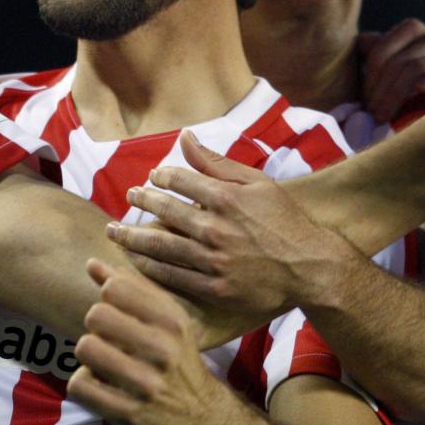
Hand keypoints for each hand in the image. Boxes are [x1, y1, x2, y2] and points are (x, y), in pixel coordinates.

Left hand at [67, 259, 236, 424]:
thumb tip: (91, 263)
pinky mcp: (128, 413)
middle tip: (108, 339)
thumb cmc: (178, 360)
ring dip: (89, 356)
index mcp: (172, 321)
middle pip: (96, 315)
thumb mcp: (168, 321)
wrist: (203, 417)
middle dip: (96, 327)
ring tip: (103, 362)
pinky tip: (100, 386)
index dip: (107, 298)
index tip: (117, 312)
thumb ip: (132, 288)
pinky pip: (80, 385)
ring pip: (85, 348)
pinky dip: (83, 385)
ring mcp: (145, 384)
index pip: (115, 288)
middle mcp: (162, 350)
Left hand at [107, 134, 357, 314]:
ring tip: (114, 231)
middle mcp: (215, 228)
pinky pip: (173, 276)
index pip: (179, 180)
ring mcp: (213, 260)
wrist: (310, 267)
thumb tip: (185, 136)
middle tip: (129, 198)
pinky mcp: (214, 288)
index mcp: (226, 198)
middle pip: (164, 211)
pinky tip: (135, 259)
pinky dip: (150, 266)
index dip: (161, 177)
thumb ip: (217, 162)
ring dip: (132, 237)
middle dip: (141, 202)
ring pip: (161, 246)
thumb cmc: (284, 220)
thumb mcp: (257, 182)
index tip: (154, 178)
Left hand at [356, 19, 424, 123]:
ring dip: (395, 95)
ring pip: (415, 68)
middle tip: (372, 112)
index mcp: (412, 31)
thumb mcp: (385, 68)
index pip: (382, 47)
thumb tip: (359, 41)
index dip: (370, 75)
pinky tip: (418, 92)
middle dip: (381, 89)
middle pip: (398, 60)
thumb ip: (371, 51)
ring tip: (383, 116)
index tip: (363, 99)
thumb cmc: (405, 88)